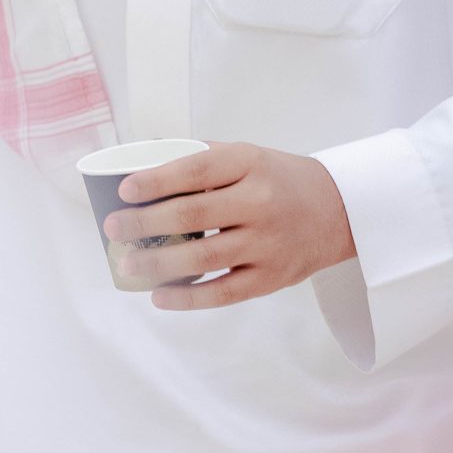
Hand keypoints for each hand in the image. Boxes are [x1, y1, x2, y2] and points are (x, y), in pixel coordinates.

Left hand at [103, 141, 356, 310]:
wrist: (339, 210)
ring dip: (159, 263)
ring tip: (128, 263)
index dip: (156, 181)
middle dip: (146, 223)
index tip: (124, 190)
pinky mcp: (271, 277)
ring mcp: (267, 243)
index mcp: (249, 164)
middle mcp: (260, 202)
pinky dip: (189, 297)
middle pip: (194, 215)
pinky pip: (224, 292)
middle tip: (113, 228)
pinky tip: (160, 295)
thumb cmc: (278, 179)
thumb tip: (140, 158)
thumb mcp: (246, 155)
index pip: (196, 171)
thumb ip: (199, 157)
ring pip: (205, 257)